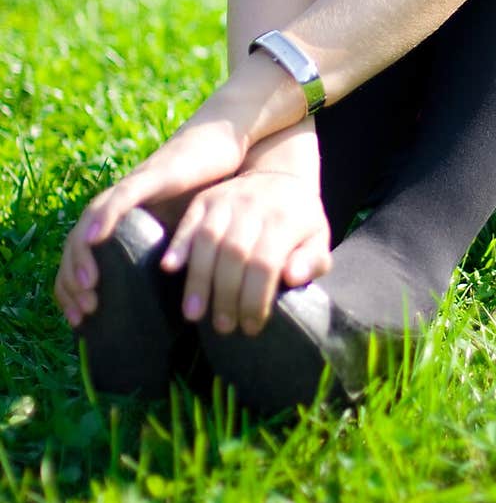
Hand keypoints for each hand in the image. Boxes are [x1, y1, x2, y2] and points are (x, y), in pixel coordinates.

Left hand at [54, 55, 306, 326]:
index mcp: (125, 220)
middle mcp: (120, 204)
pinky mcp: (151, 175)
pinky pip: (121, 197)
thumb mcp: (186, 230)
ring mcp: (133, 187)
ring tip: (86, 286)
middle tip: (82, 315)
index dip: (76, 289)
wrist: (223, 142)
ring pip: (91, 223)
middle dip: (72, 282)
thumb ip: (174, 257)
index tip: (82, 321)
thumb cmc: (209, 187)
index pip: (86, 257)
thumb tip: (174, 304)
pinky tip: (97, 237)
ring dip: (82, 256)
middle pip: (77, 244)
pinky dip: (105, 217)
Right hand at [159, 164, 330, 335]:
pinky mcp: (205, 199)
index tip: (250, 327)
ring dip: (198, 280)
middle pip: (233, 254)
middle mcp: (253, 206)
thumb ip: (312, 260)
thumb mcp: (318, 237)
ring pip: (207, 240)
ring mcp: (226, 200)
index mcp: (285, 219)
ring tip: (193, 314)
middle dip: (225, 296)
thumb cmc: (300, 218)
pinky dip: (178, 246)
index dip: (254, 299)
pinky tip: (170, 270)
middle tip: (223, 327)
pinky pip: (188, 223)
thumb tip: (294, 278)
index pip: (265, 263)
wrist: (280, 175)